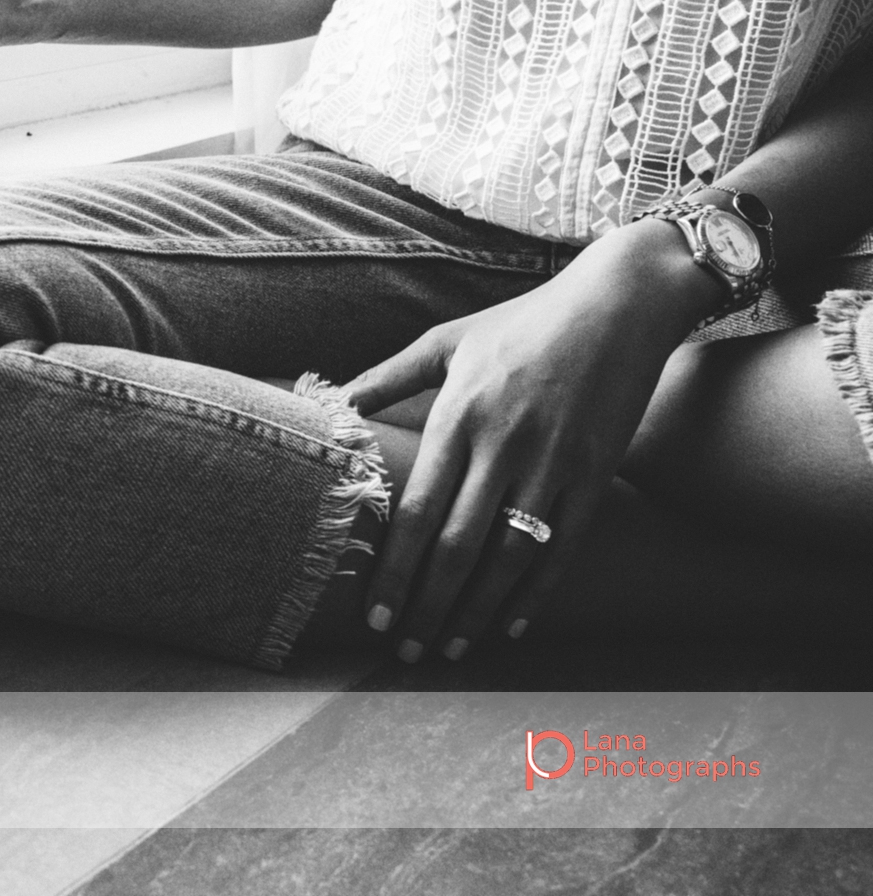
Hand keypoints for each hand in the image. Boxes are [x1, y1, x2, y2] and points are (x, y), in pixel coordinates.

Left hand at [342, 220, 723, 660]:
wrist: (618, 303)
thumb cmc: (522, 322)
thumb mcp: (448, 341)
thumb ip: (390, 376)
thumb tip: (338, 402)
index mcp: (458, 415)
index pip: (418, 511)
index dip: (394, 570)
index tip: (372, 614)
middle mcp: (503, 444)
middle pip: (458, 546)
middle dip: (427, 606)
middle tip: (404, 650)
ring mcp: (554, 462)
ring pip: (509, 558)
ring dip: (476, 611)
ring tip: (449, 648)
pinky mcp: (597, 473)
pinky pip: (564, 547)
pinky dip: (536, 593)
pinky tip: (510, 626)